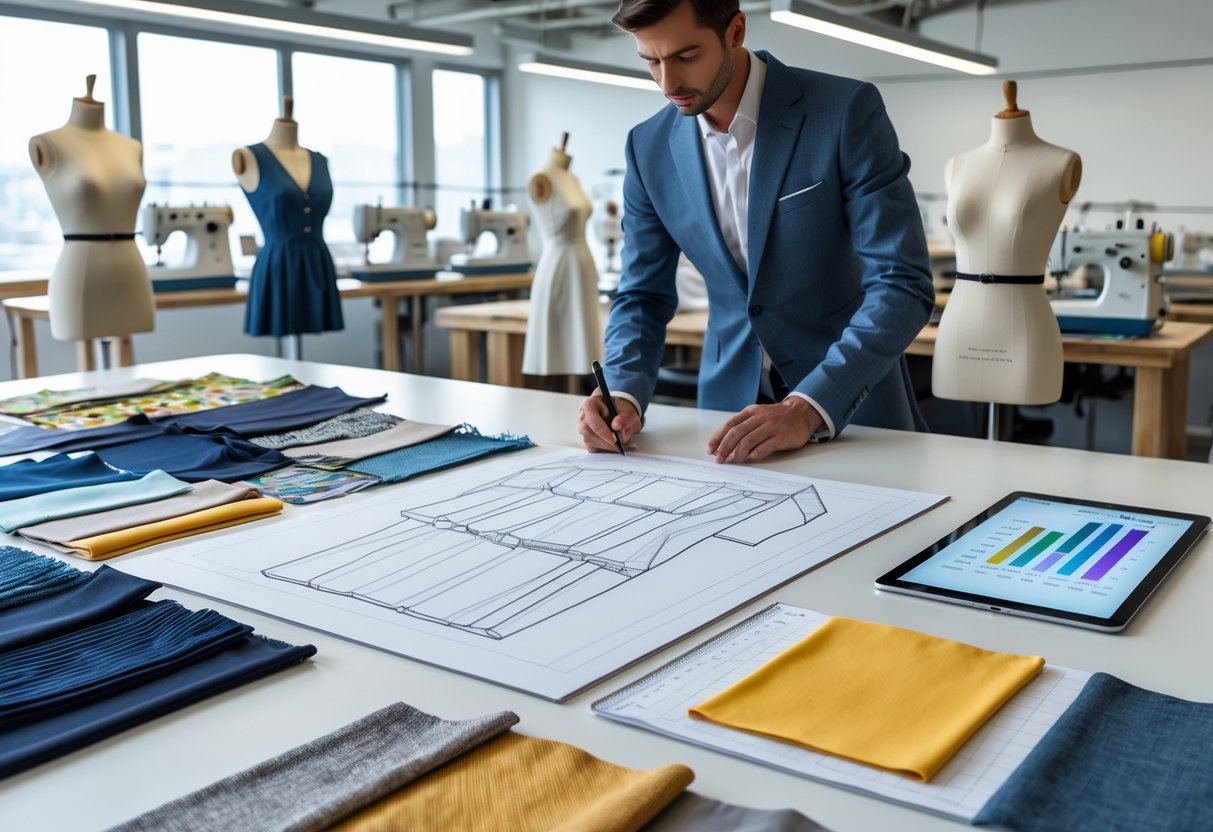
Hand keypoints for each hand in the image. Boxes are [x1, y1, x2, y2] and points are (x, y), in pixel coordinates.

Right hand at [578, 391, 641, 452]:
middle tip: (620, 446)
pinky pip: (593, 448)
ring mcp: (583, 428)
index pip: (591, 419)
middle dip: (605, 442)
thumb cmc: (622, 411)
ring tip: (623, 446)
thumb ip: (624, 418)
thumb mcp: (628, 412)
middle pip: (588, 432)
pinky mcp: (586, 439)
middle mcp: (583, 416)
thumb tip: (616, 426)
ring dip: (606, 446)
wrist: (621, 416)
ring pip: (589, 442)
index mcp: (590, 404)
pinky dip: (606, 450)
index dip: (602, 431)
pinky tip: (617, 447)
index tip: (614, 440)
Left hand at [707, 396, 824, 463]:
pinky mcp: (781, 437)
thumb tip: (723, 444)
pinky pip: (763, 448)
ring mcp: (771, 427)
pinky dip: (753, 456)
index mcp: (751, 412)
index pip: (729, 425)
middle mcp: (760, 417)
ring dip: (737, 454)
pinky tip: (749, 459)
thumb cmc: (777, 418)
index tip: (710, 450)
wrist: (802, 414)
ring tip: (733, 461)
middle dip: (724, 448)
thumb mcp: (758, 415)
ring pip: (748, 441)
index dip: (717, 438)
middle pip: (736, 433)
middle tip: (719, 459)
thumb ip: (743, 426)